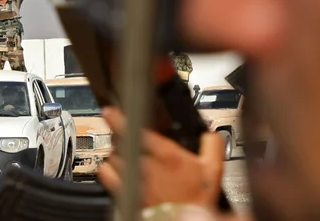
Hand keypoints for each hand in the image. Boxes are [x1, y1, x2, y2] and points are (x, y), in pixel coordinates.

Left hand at [97, 106, 224, 209]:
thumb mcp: (213, 170)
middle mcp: (146, 165)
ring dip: (116, 151)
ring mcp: (133, 179)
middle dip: (121, 136)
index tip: (111, 111)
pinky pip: (106, 174)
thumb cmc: (196, 199)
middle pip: (121, 141)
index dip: (120, 118)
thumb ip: (212, 146)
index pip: (138, 130)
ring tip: (123, 151)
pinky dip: (107, 168)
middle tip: (125, 135)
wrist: (183, 220)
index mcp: (167, 156)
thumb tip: (210, 134)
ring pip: (113, 155)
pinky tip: (112, 166)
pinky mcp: (125, 192)